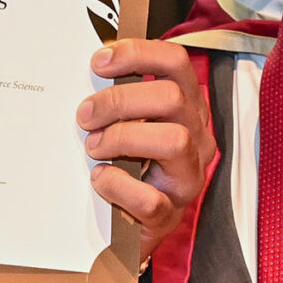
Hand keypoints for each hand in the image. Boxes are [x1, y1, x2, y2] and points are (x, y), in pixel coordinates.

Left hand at [75, 39, 213, 261]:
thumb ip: (119, 97)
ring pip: (173, 140)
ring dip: (123, 138)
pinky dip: (118, 185)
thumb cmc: (125, 166)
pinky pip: (151, 198)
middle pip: (171, 98)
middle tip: (86, 115)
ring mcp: (188, 177)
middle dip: (120, 100)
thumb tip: (90, 69)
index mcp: (186, 108)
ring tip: (95, 147)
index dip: (138, 53)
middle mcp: (196, 138)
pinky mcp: (170, 214)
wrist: (125, 228)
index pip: (176, 63)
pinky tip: (100, 179)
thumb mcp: (126, 124)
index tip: (99, 61)